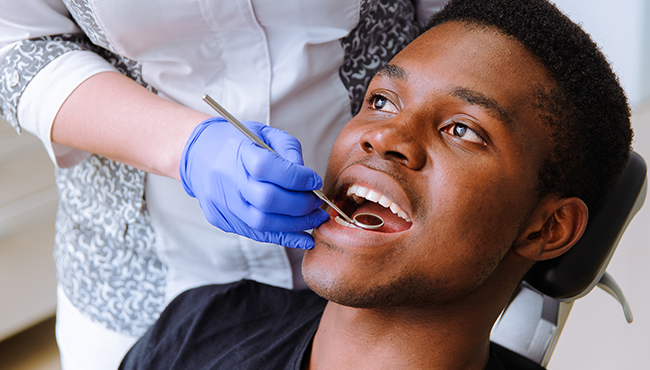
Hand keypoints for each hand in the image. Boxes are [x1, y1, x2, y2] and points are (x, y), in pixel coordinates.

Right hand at [179, 117, 328, 248]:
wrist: (197, 155)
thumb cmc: (237, 142)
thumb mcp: (263, 133)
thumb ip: (288, 149)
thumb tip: (307, 177)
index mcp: (237, 151)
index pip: (268, 167)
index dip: (297, 177)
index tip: (314, 181)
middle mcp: (227, 179)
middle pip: (267, 200)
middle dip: (300, 205)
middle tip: (317, 203)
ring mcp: (222, 203)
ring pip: (263, 223)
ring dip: (296, 224)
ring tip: (315, 219)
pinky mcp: (222, 220)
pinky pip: (256, 234)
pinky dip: (284, 237)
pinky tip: (303, 237)